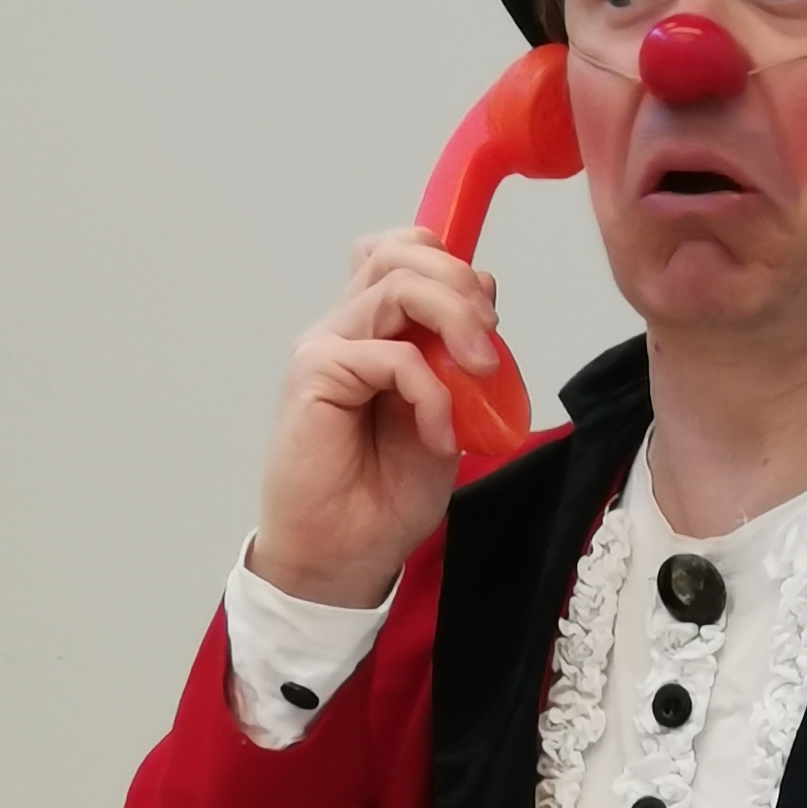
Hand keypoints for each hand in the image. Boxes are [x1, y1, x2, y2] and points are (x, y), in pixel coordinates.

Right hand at [247, 229, 500, 608]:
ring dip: (454, 318)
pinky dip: (431, 391)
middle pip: (399, 253)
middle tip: (491, 333)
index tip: (491, 316)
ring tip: (481, 371)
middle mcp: (345, 327)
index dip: (452, 267)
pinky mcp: (315, 373)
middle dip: (459, 281)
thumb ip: (457, 360)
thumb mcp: (446, 415)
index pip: (402, 254)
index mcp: (373, 331)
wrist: (344, 554)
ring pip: (396, 284)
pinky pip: (391, 355)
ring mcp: (326, 347)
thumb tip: (483, 304)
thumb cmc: (385, 495)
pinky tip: (440, 435)